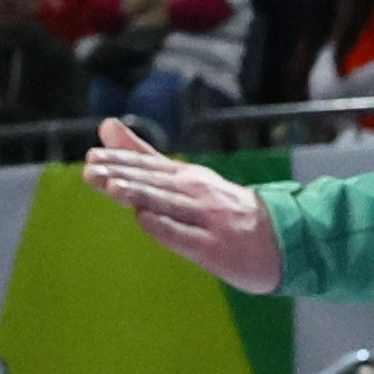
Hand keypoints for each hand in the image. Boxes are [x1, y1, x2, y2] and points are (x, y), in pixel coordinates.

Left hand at [82, 119, 282, 291]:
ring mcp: (208, 218)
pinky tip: (145, 219)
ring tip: (112, 187)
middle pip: (154, 182)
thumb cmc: (224, 210)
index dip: (119, 161)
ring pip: (168, 204)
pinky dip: (166, 226)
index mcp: (187, 176)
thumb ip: (144, 155)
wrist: (282, 239)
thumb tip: (106, 125)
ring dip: (140, 194)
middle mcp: (197, 192)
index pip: (148, 165)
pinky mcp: (216, 247)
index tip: (92, 157)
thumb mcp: (185, 178)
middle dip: (122, 175)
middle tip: (92, 170)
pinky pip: (187, 235)